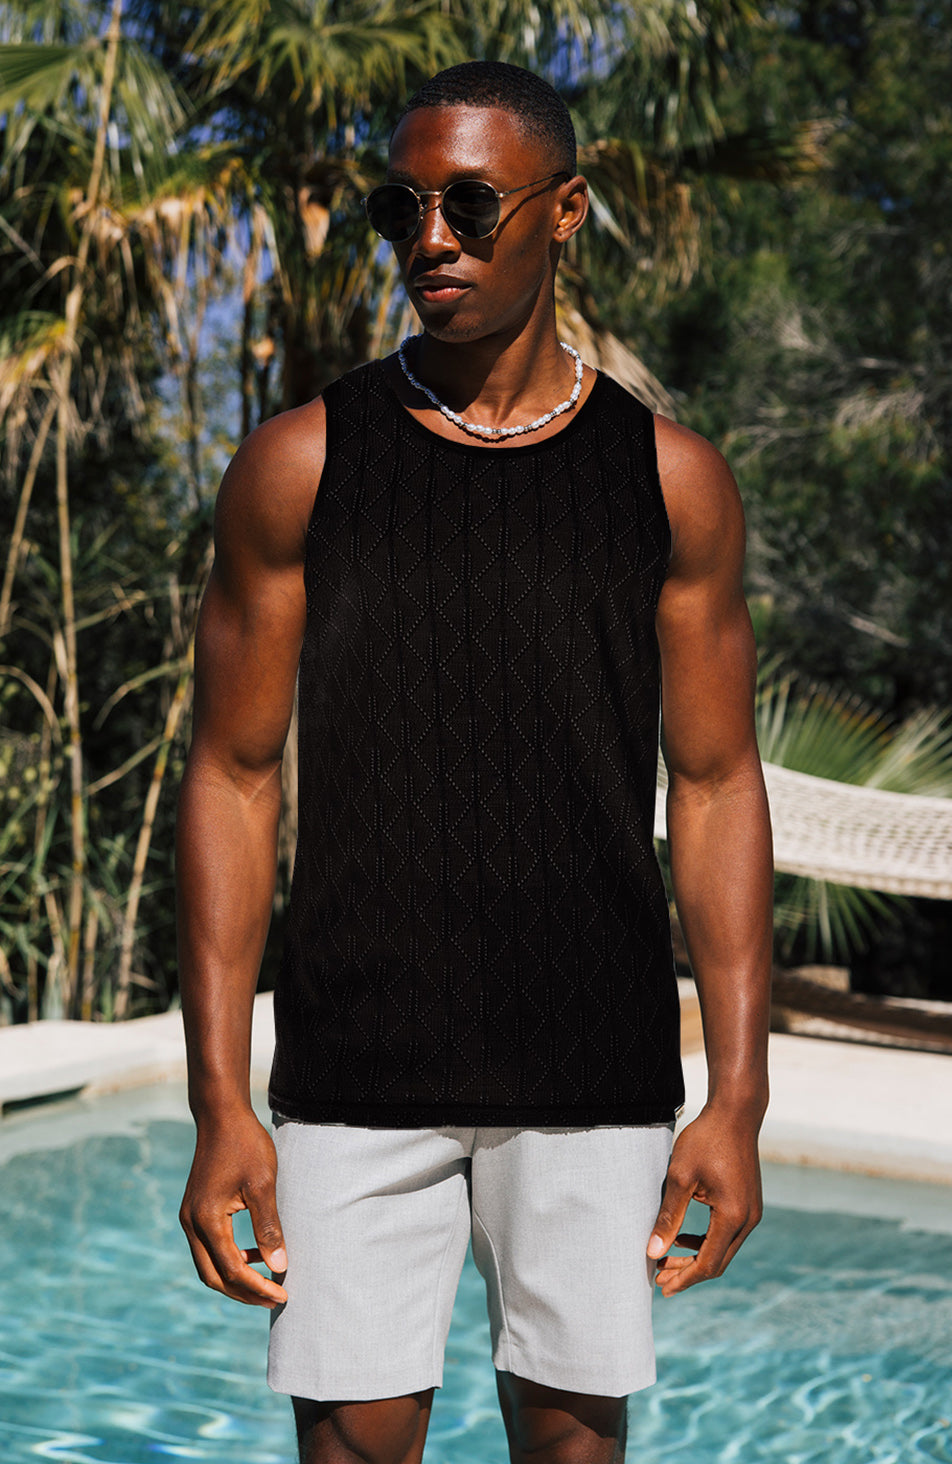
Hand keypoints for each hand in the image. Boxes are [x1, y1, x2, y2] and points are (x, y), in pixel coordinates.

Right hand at [180, 1105, 288, 1307]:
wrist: (222, 1116)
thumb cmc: (246, 1145)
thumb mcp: (263, 1185)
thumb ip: (269, 1228)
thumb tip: (279, 1267)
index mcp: (206, 1220)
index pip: (232, 1270)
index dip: (258, 1288)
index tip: (283, 1296)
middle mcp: (191, 1223)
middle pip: (213, 1277)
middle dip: (243, 1293)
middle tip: (274, 1299)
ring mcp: (189, 1217)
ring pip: (208, 1265)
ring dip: (235, 1278)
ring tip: (267, 1282)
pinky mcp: (194, 1210)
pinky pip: (208, 1248)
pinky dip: (229, 1259)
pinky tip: (254, 1253)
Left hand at [647, 1103, 762, 1297]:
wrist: (735, 1113)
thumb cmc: (705, 1140)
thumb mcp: (680, 1177)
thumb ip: (668, 1216)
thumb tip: (652, 1252)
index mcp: (732, 1216)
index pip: (708, 1263)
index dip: (684, 1278)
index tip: (661, 1287)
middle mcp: (748, 1219)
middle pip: (718, 1262)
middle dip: (688, 1272)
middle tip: (660, 1279)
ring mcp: (752, 1212)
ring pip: (723, 1249)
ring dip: (696, 1257)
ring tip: (667, 1259)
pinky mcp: (749, 1204)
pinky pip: (728, 1234)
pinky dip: (706, 1241)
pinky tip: (683, 1237)